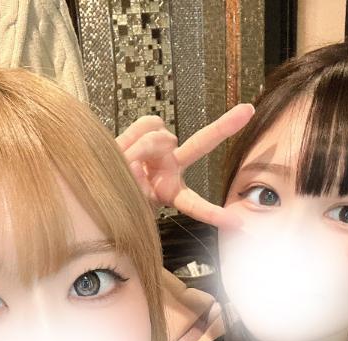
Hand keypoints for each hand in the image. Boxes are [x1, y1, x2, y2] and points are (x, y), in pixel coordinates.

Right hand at [116, 104, 254, 227]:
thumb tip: (135, 160)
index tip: (237, 223)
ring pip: (158, 136)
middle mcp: (172, 167)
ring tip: (125, 162)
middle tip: (248, 110)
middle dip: (224, 126)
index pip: (194, 205)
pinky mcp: (152, 129)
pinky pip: (148, 123)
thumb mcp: (128, 201)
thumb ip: (133, 182)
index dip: (213, 214)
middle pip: (200, 143)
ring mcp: (164, 148)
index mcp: (171, 193)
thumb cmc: (116, 193)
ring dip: (137, 148)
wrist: (99, 176)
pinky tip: (123, 147)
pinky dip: (132, 134)